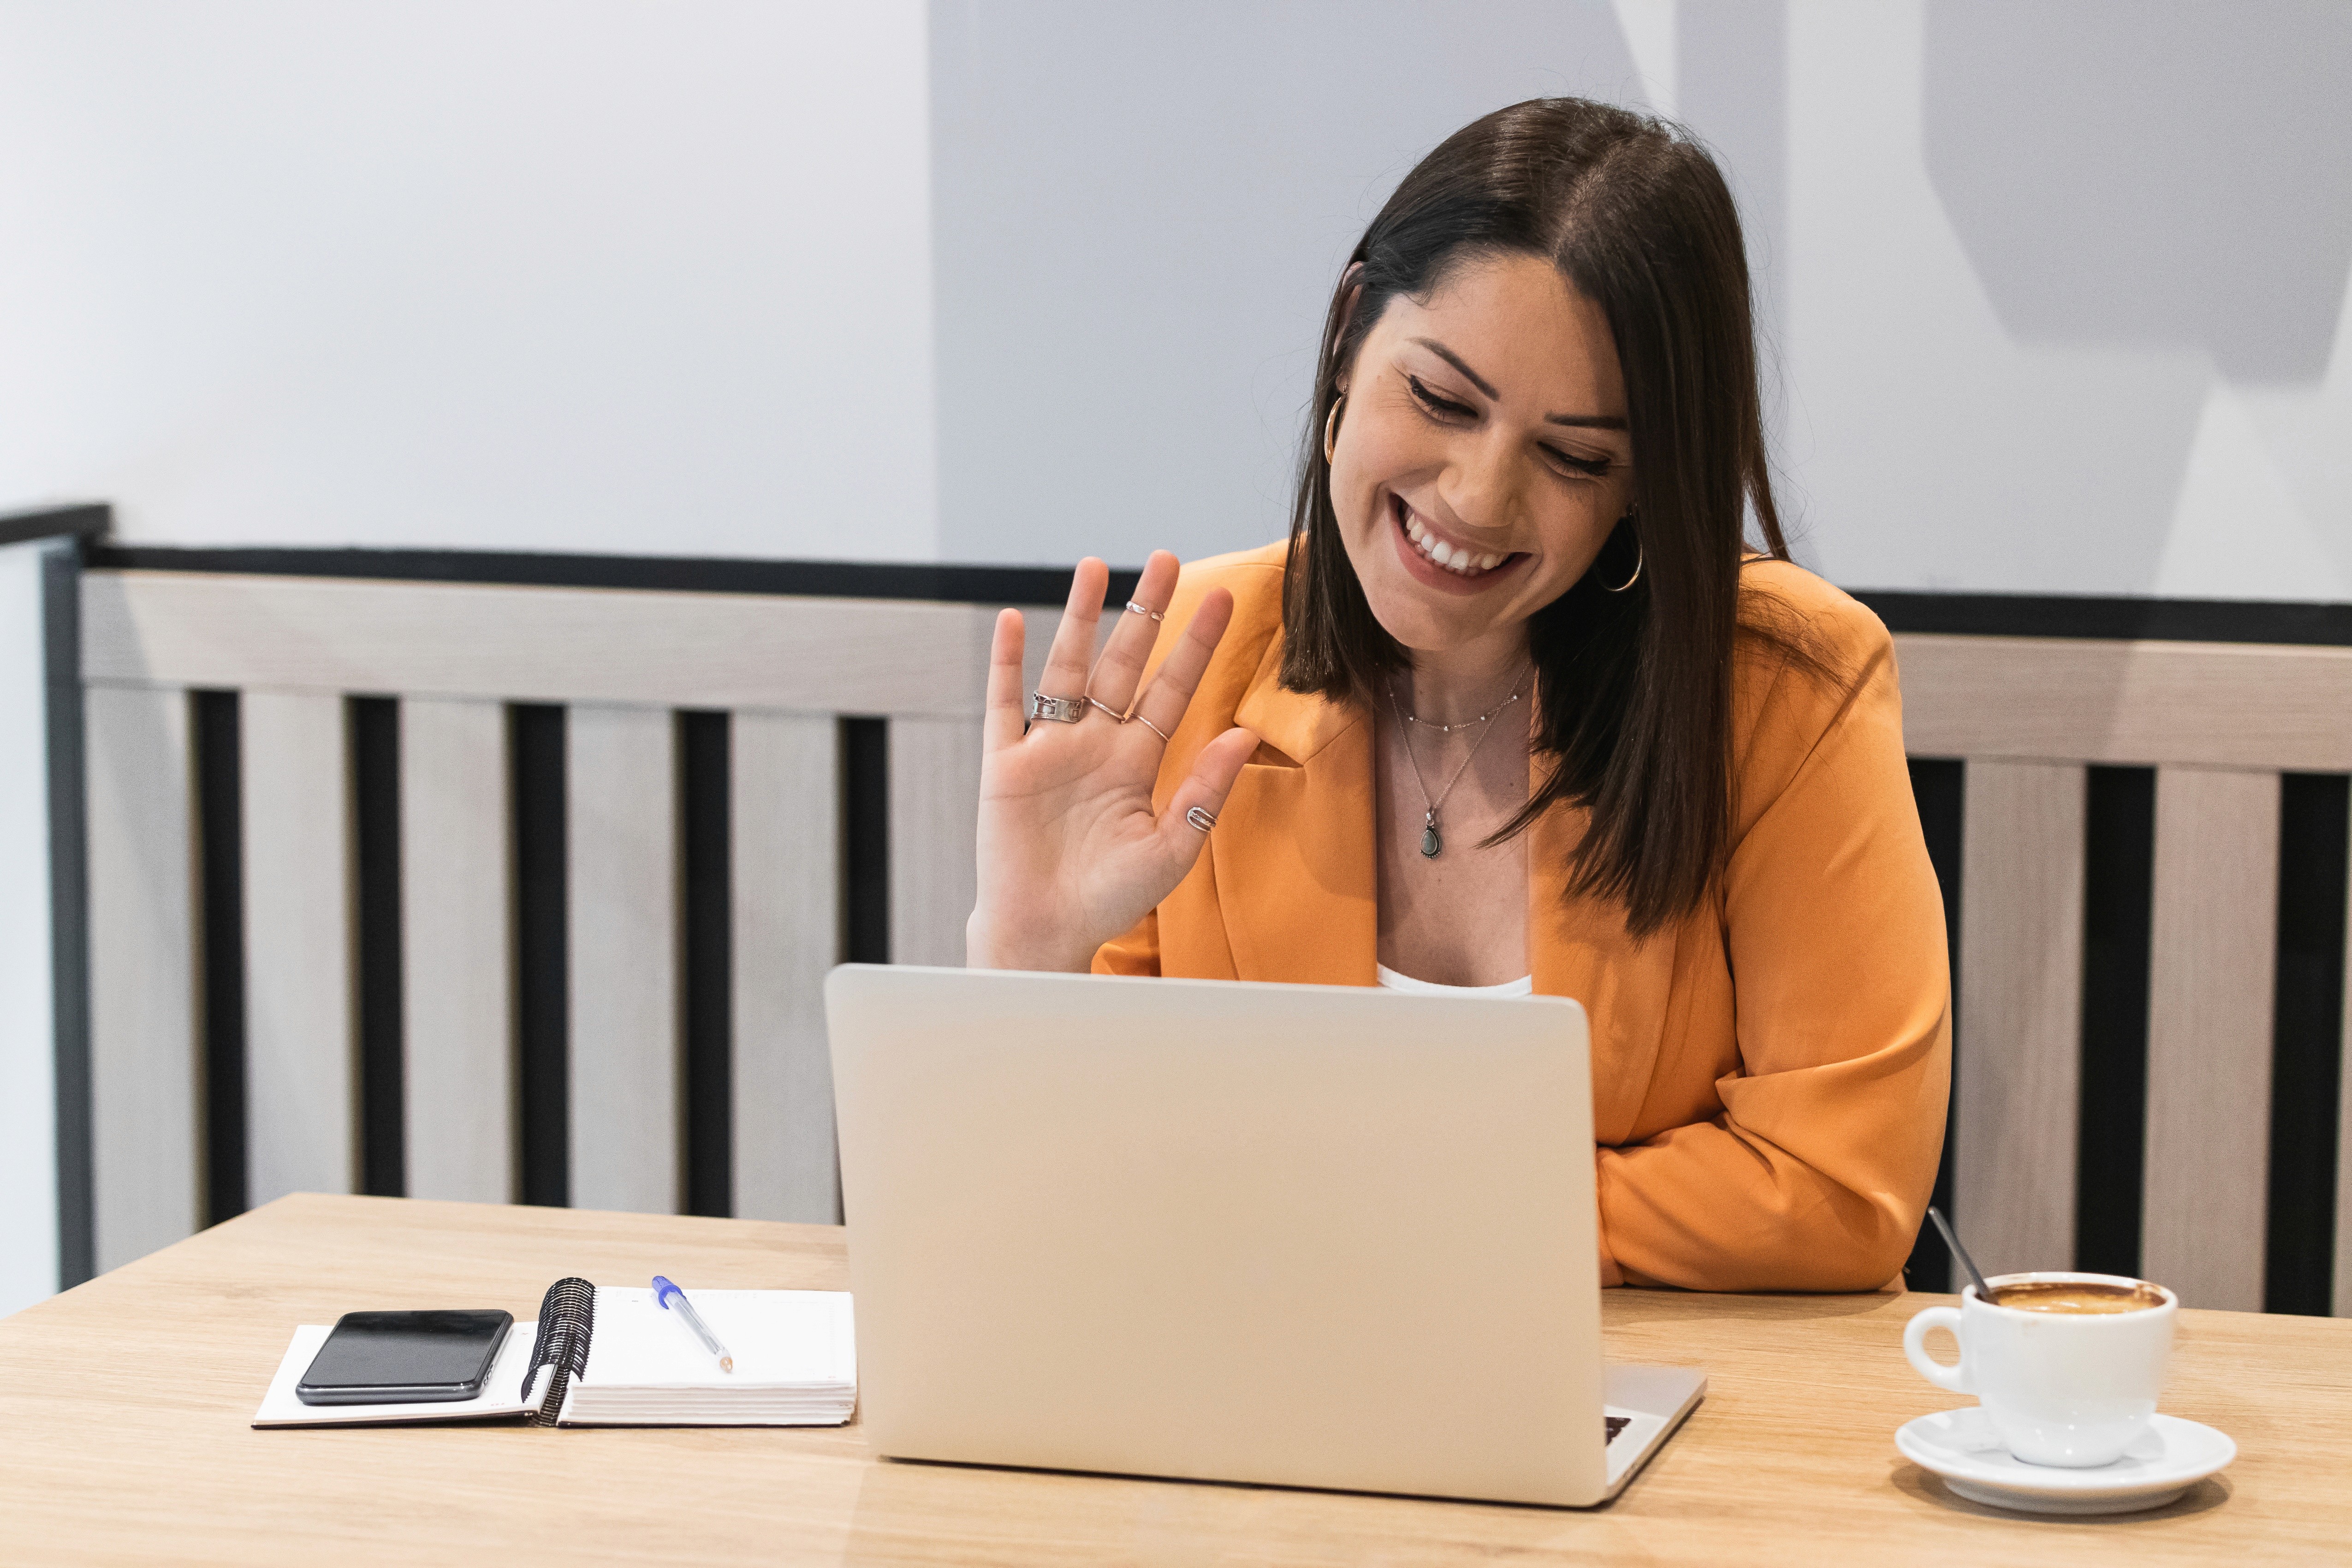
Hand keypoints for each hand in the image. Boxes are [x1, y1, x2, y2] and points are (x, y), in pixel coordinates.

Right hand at [967, 551, 1257, 971]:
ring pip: (1066, 668)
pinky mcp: (1004, 765)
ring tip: (1095, 567)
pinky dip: (1004, 662)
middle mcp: (1094, 745)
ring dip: (1079, 618)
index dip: (1196, 646)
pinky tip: (1009, 621)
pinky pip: (1004, 704)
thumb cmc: (1109, 900)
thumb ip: (1205, 791)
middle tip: (1167, 559)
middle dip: (1145, 612)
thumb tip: (1246, 735)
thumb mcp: (1172, 848)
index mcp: (1136, 762)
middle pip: (1124, 663)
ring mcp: (1048, 750)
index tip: (1225, 600)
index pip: (1171, 690)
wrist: (1046, 934)